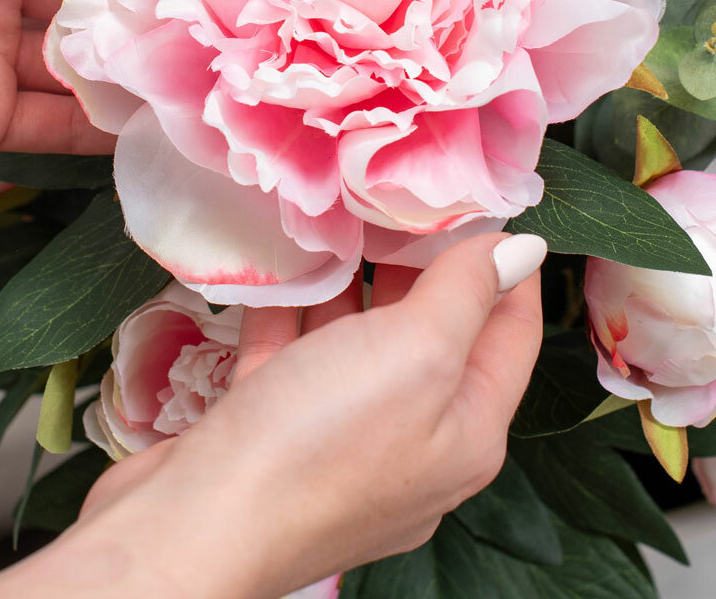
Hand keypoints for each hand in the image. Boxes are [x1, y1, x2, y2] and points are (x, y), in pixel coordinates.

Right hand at [0, 233, 543, 598]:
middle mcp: (413, 440)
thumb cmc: (319, 440)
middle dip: (423, 261)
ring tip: (343, 211)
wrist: (192, 525)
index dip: (506, 263)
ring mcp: (341, 440)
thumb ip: (467, 293)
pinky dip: (294, 310)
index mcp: (467, 430)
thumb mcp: (417, 352)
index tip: (484, 195)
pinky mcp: (276, 430)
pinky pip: (297, 356)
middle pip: (434, 333)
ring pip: (360, 342)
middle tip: (402, 190)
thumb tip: (523, 249)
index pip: (511, 331)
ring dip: (354, 282)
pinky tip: (284, 261)